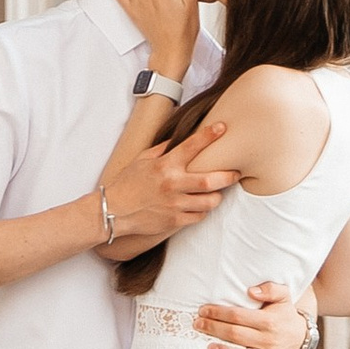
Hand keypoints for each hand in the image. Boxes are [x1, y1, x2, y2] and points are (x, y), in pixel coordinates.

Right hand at [104, 133, 235, 250]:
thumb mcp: (142, 160)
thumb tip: (178, 138)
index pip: (192, 146)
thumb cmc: (127, 183)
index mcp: (165, 165)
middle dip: (228, 175)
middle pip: (209, 180)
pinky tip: (201, 205)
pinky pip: (199, 216)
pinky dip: (203, 210)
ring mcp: (174, 204)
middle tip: (236, 172)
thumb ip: (162, 149)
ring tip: (218, 192)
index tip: (223, 127)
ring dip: (217, 196)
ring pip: (209, 201)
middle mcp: (172, 184)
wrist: (113, 210)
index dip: (209, 135)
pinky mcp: (174, 221)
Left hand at [201, 279, 311, 348]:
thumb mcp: (283, 295)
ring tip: (208, 348)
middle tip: (198, 325)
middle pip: (237, 335)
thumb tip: (251, 291)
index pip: (238, 316)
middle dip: (214, 329)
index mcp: (269, 320)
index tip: (203, 310)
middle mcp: (269, 339)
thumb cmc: (284, 314)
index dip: (218, 313)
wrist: (301, 336)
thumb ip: (270, 288)